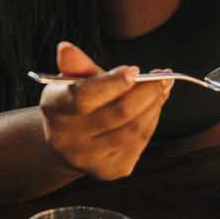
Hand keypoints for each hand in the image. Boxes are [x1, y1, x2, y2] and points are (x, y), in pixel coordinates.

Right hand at [39, 41, 171, 179]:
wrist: (68, 144)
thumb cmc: (74, 103)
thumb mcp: (72, 81)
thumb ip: (76, 64)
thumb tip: (66, 47)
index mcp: (54, 109)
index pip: (84, 97)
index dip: (113, 83)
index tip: (135, 69)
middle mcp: (67, 139)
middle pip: (118, 113)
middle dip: (148, 91)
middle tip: (164, 75)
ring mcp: (89, 159)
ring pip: (134, 129)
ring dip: (155, 105)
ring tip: (164, 87)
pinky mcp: (110, 171)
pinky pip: (140, 142)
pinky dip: (151, 120)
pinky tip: (154, 106)